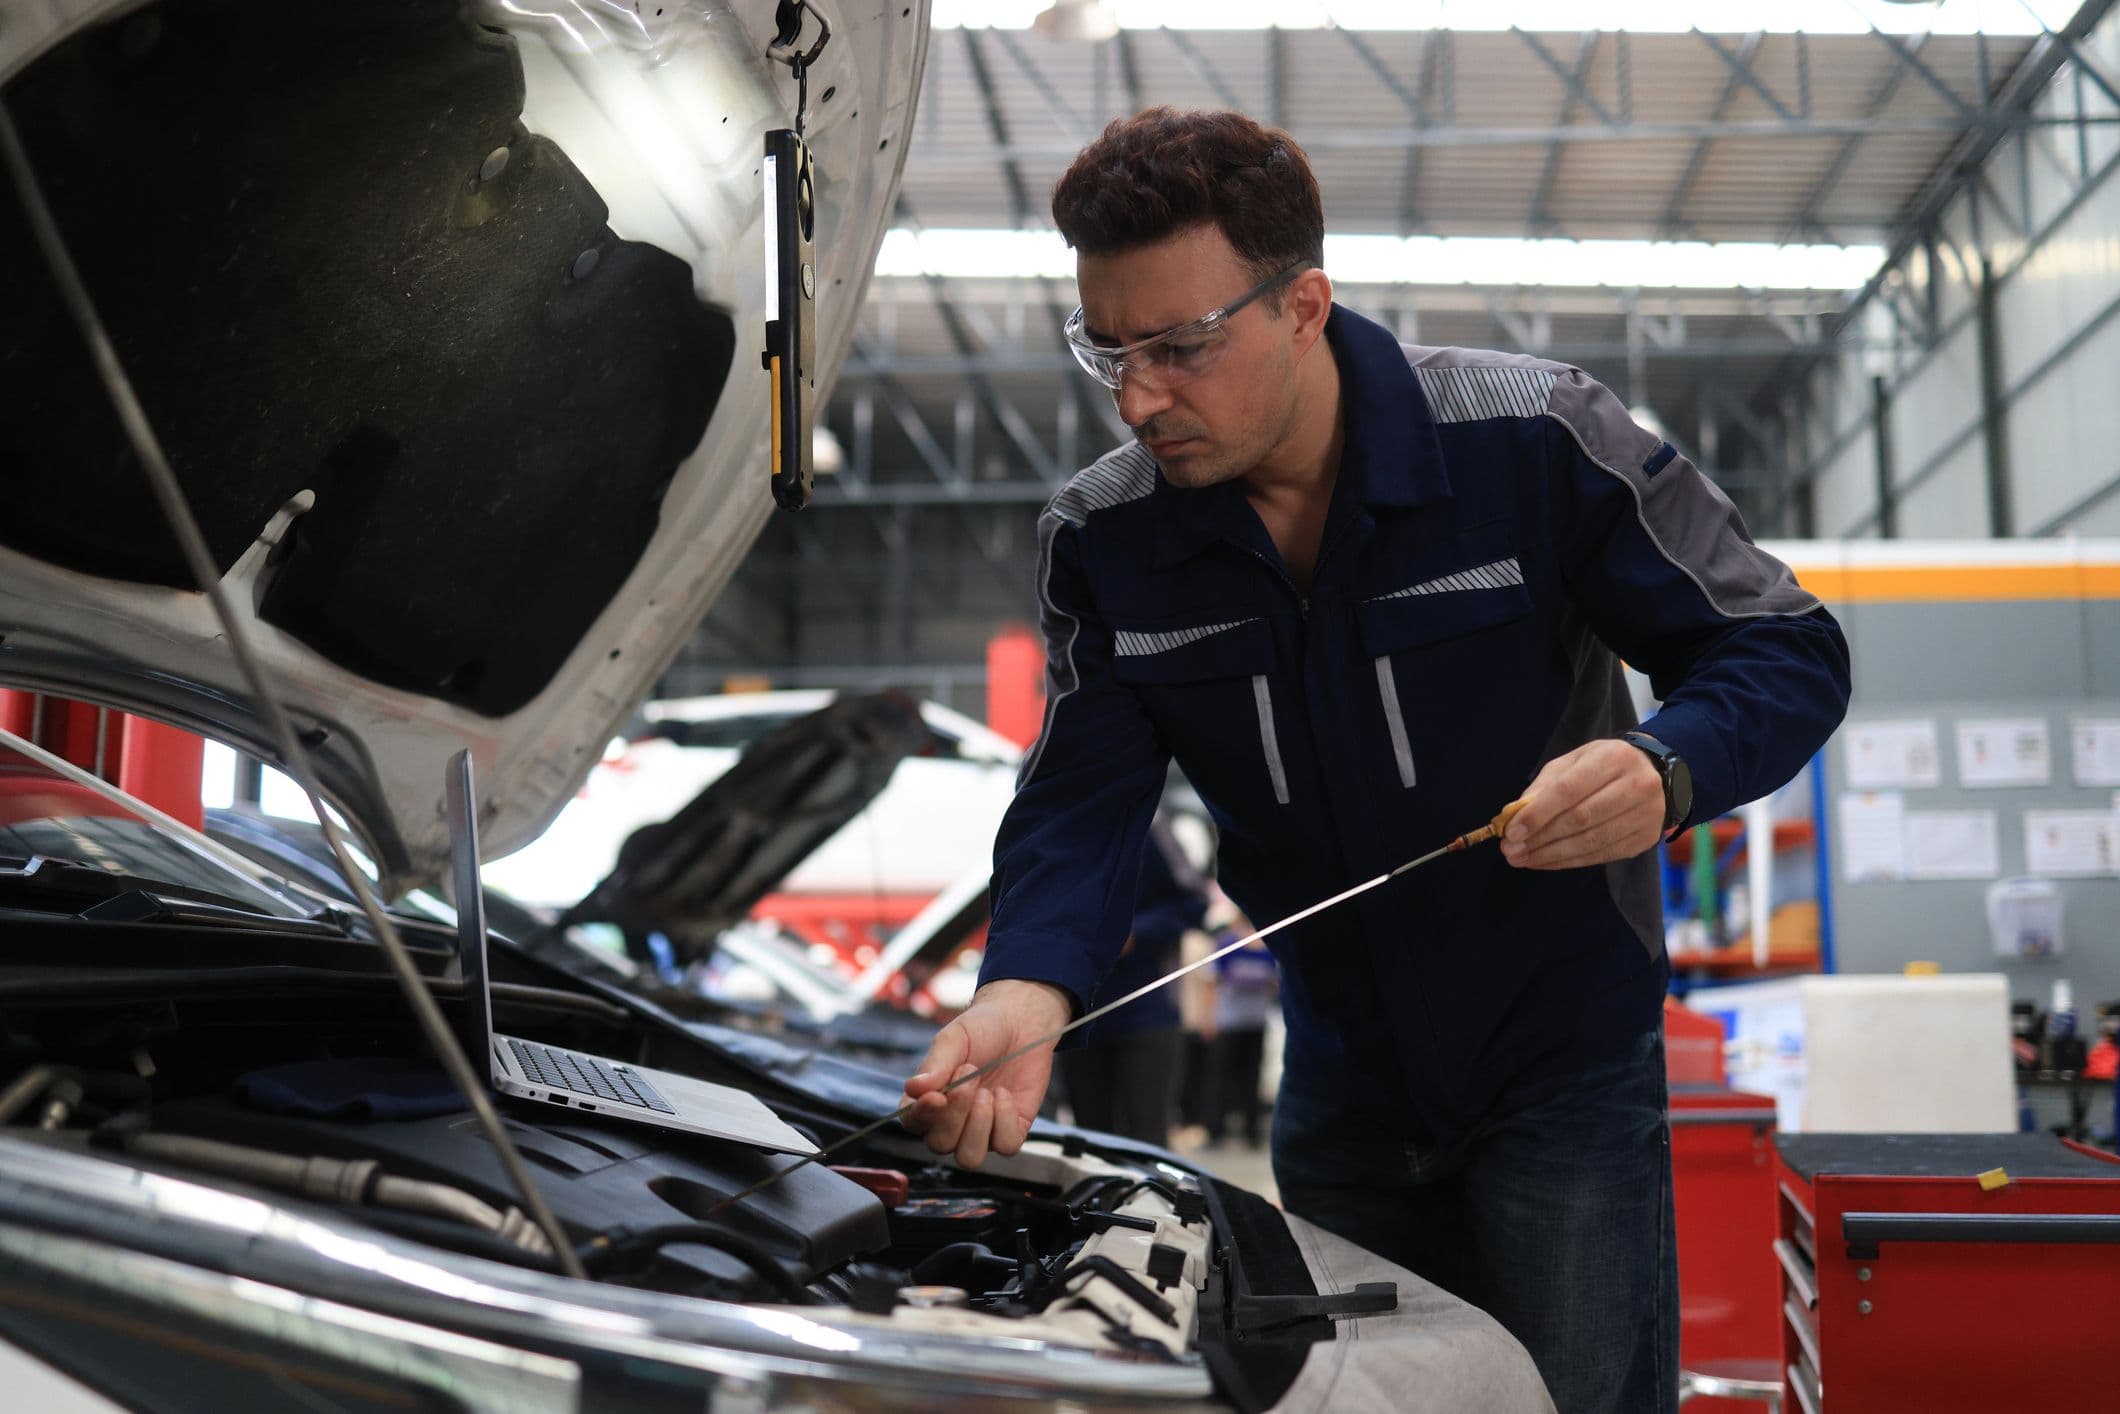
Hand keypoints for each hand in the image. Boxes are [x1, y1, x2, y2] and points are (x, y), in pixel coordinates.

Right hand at [901, 979, 1070, 1166]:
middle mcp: (951, 1121)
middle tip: (969, 1075)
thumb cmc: (981, 1029)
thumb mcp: (954, 1039)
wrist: (1021, 1022)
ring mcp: (981, 1129)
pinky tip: (1004, 1093)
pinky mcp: (1010, 1130)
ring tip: (986, 1091)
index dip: (922, 1116)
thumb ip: (935, 1065)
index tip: (937, 1096)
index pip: (912, 1123)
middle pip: (940, 1146)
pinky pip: (1005, 1146)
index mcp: (928, 1099)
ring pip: (970, 1157)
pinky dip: (1005, 1120)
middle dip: (956, 1114)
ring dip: (978, 1125)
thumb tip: (912, 1088)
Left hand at [1501, 738, 1664, 869]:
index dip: (1538, 813)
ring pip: (1591, 842)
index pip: (1569, 789)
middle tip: (1511, 851)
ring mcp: (1646, 814)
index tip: (1511, 831)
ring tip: (1522, 859)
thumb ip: (1545, 786)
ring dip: (1551, 855)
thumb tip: (1515, 815)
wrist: (1653, 774)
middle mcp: (1637, 785)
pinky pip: (1601, 855)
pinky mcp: (1645, 838)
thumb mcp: (1573, 762)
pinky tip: (1546, 862)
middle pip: (1580, 818)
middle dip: (1540, 838)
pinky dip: (1569, 862)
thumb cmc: (1602, 767)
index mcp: (1614, 757)